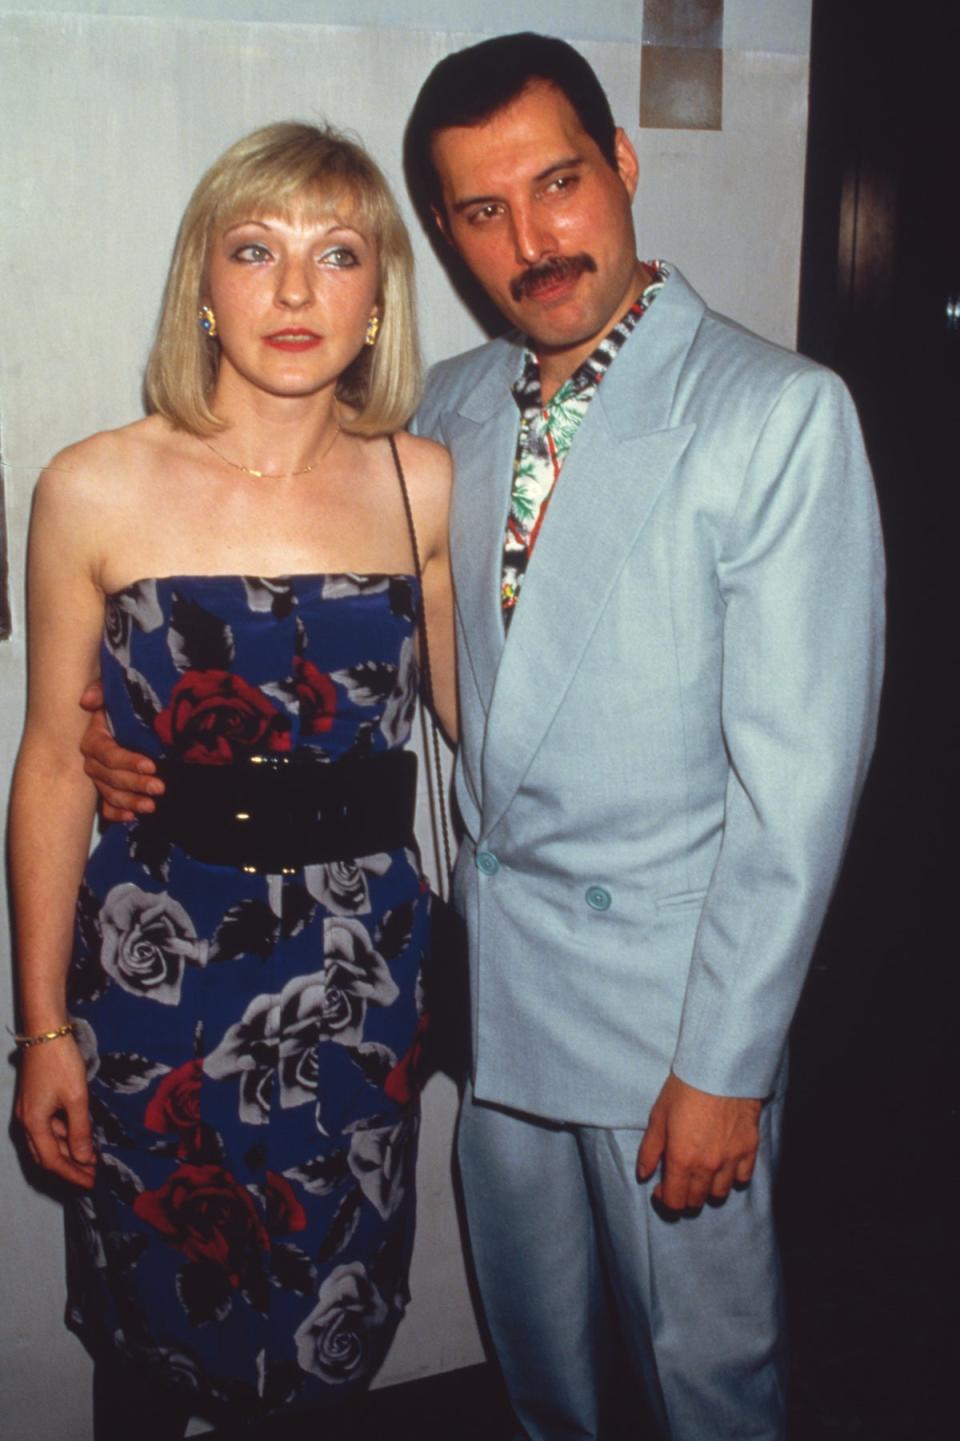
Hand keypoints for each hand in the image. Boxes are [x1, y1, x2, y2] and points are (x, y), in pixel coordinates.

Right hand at [16, 1038, 96, 1187]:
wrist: (45, 1032)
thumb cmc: (61, 1063)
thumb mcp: (77, 1097)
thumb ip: (80, 1130)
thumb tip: (84, 1158)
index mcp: (33, 1124)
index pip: (52, 1161)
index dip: (72, 1174)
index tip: (92, 1182)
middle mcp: (26, 1122)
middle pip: (46, 1156)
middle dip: (70, 1168)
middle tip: (93, 1175)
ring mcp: (28, 1112)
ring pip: (47, 1143)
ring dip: (68, 1152)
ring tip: (91, 1159)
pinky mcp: (33, 1103)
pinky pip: (48, 1129)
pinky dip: (64, 1136)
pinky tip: (80, 1136)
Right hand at [80, 682, 161, 820]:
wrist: (133, 720)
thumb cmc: (125, 706)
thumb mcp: (115, 693)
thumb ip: (102, 690)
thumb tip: (88, 700)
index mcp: (95, 739)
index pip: (108, 754)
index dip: (128, 761)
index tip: (151, 765)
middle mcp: (94, 761)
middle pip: (111, 777)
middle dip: (135, 784)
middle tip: (160, 787)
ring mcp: (100, 778)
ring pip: (111, 794)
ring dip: (131, 802)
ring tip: (152, 806)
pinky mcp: (108, 790)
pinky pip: (106, 807)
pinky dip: (117, 814)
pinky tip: (132, 817)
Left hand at [636, 1072, 762, 1212]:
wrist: (720, 1068)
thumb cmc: (685, 1088)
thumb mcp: (658, 1116)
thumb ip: (650, 1150)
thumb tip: (644, 1175)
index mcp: (682, 1159)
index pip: (675, 1201)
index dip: (666, 1200)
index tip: (661, 1188)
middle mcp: (708, 1166)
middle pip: (696, 1201)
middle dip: (684, 1196)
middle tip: (679, 1180)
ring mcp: (731, 1159)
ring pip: (720, 1193)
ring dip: (708, 1189)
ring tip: (701, 1172)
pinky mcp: (750, 1149)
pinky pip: (743, 1178)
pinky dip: (733, 1177)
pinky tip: (724, 1164)